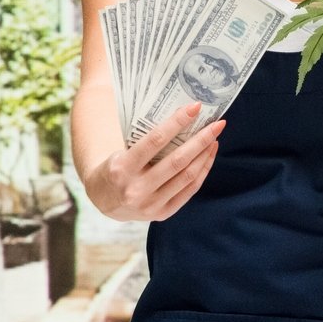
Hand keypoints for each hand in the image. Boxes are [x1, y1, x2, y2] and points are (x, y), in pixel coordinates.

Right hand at [81, 104, 224, 221]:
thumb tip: (180, 115)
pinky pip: (189, 190)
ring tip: (214, 137)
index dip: (177, 122)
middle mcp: (136, 190)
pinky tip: (208, 156)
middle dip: (201, 139)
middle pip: (177, 160)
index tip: (195, 107)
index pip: (154, 141)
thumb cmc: (116, 167)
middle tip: (217, 123)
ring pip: (187, 176)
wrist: (105, 201)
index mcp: (122, 168)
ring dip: (205, 154)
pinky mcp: (162, 213)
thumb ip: (145, 140)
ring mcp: (150, 205)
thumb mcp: (120, 151)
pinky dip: (202, 171)